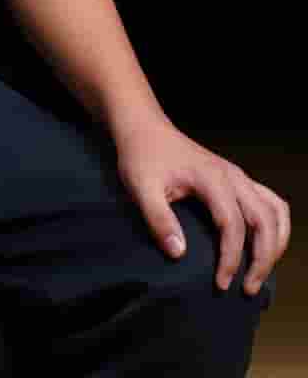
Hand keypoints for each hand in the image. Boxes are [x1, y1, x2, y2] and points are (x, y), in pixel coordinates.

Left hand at [115, 116, 290, 296]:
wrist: (144, 127)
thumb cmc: (141, 156)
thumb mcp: (139, 186)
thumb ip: (158, 218)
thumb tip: (178, 253)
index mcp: (212, 178)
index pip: (232, 225)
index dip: (231, 257)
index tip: (221, 283)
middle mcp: (234, 177)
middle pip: (265, 221)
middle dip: (263, 258)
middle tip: (248, 288)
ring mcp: (239, 177)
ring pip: (276, 212)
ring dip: (276, 243)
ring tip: (261, 272)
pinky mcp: (239, 180)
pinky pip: (272, 203)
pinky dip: (276, 227)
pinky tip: (266, 245)